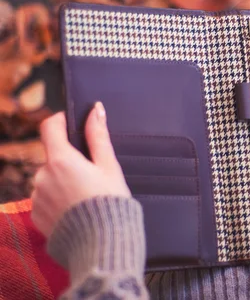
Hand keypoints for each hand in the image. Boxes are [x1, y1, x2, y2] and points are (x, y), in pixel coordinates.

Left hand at [32, 102, 130, 236]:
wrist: (102, 244)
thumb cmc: (110, 203)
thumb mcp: (109, 166)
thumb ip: (98, 136)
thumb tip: (95, 109)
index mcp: (61, 160)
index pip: (50, 127)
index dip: (60, 121)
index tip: (71, 123)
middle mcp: (42, 176)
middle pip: (53, 157)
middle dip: (69, 160)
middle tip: (92, 174)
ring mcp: (36, 196)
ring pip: (49, 178)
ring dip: (63, 181)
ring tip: (86, 196)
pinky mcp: (36, 214)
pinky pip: (45, 198)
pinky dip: (59, 200)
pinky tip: (77, 209)